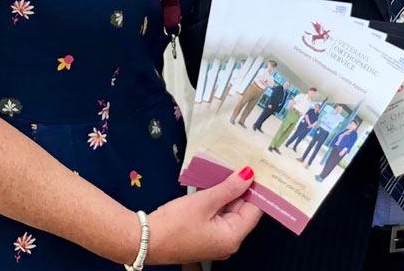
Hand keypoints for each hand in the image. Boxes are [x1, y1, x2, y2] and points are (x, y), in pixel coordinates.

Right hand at [144, 167, 262, 263]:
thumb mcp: (204, 202)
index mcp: (233, 236)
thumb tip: (249, 174)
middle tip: (244, 163)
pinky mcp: (204, 235)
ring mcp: (216, 240)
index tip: (260, 168)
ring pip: (229, 211)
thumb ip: (229, 188)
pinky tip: (215, 183)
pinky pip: (217, 215)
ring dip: (228, 192)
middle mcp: (228, 241)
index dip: (258, 188)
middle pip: (243, 210)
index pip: (255, 209)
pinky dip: (217, 200)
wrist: (143, 241)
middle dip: (242, 188)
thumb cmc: (174, 224)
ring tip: (231, 168)